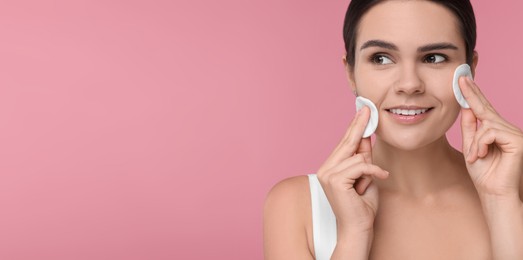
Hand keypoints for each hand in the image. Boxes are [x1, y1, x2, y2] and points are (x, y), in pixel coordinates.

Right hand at [316, 106, 388, 235]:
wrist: (358, 227)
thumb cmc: (362, 206)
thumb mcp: (366, 176)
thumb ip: (363, 158)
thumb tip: (366, 137)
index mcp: (330, 167)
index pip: (344, 143)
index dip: (354, 127)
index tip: (362, 112)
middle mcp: (326, 168)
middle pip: (347, 143)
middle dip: (359, 126)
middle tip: (368, 109)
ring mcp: (328, 174)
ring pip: (357, 156)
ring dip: (370, 169)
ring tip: (370, 182)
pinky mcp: (335, 180)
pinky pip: (360, 165)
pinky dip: (373, 171)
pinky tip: (381, 177)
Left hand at [459, 76, 522, 197]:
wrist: (493, 192)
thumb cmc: (483, 173)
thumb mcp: (471, 146)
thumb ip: (470, 128)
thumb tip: (467, 107)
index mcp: (495, 130)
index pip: (483, 109)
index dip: (473, 94)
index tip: (463, 80)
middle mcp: (507, 129)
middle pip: (486, 109)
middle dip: (472, 95)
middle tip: (461, 78)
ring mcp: (514, 133)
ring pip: (485, 125)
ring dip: (475, 142)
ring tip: (475, 156)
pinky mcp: (518, 140)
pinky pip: (490, 132)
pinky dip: (481, 144)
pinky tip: (481, 155)